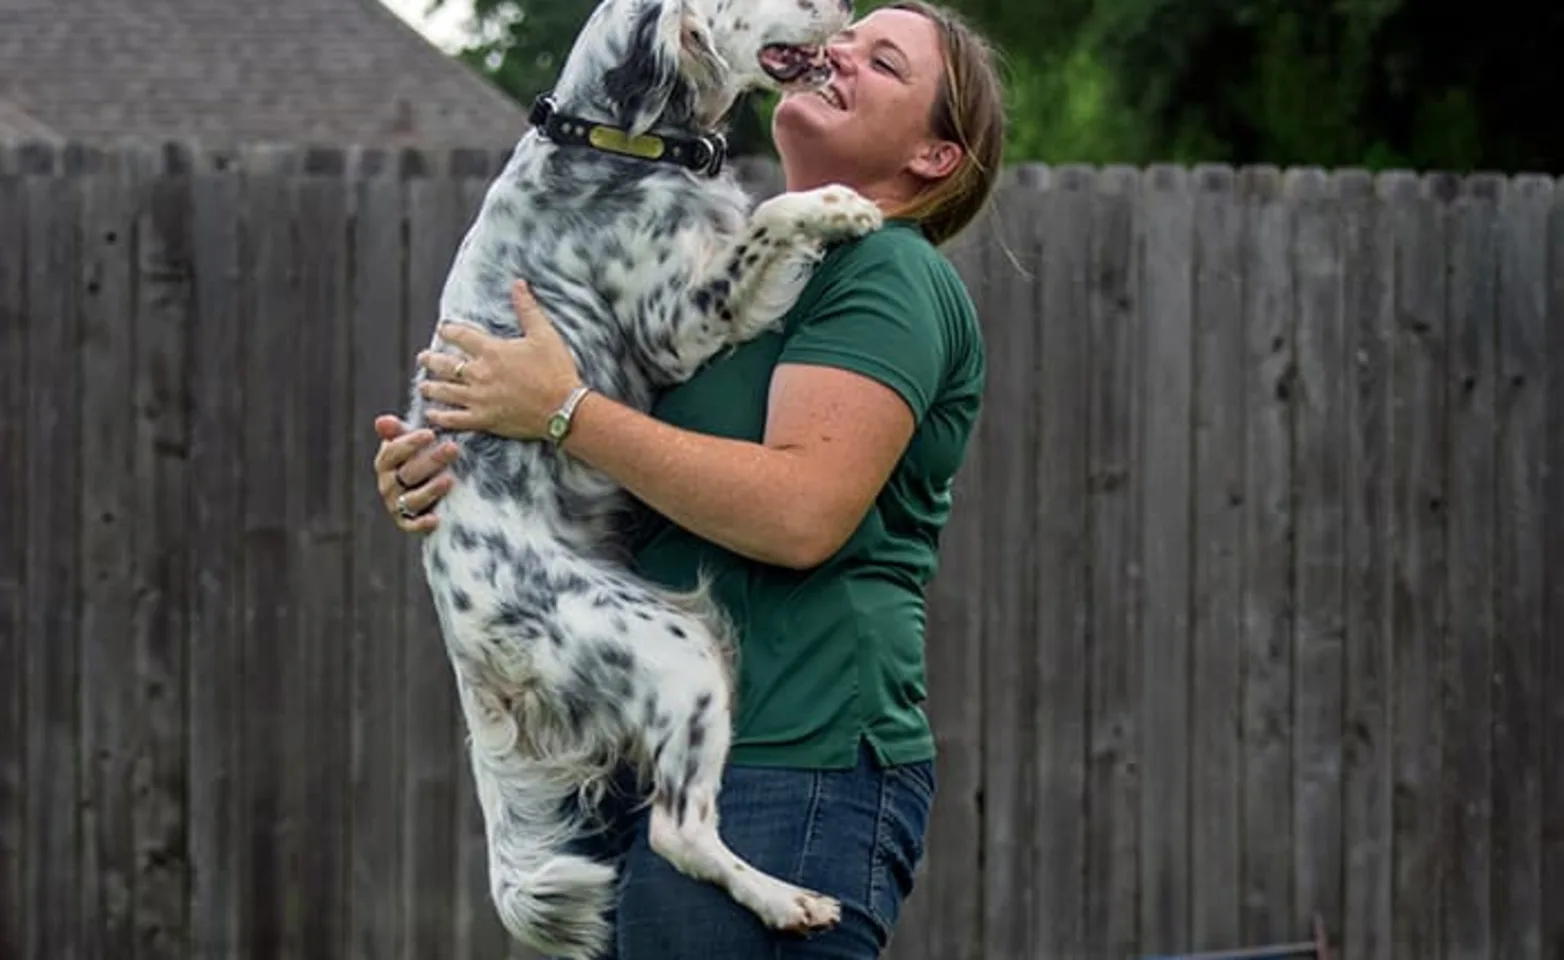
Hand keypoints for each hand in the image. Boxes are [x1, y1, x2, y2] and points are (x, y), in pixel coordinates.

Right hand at [373, 415, 458, 532]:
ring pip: (411, 500)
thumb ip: (399, 432)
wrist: (431, 489)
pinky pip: (412, 525)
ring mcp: (397, 505)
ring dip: (430, 490)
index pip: (393, 452)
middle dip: (431, 461)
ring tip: (450, 480)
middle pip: (408, 474)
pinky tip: (435, 519)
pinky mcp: (408, 523)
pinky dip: (422, 524)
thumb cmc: (420, 458)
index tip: (431, 433)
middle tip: (453, 448)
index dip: (410, 443)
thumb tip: (382, 421)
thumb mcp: (412, 443)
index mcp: (385, 463)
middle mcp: (388, 485)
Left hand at [417, 280, 583, 439]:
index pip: (460, 336)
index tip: (442, 329)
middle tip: (422, 358)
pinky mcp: (484, 419)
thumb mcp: (544, 334)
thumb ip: (528, 308)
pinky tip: (432, 413)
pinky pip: (454, 419)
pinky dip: (440, 416)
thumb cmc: (556, 370)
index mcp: (492, 351)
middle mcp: (479, 374)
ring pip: (445, 391)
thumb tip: (518, 283)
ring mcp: (479, 398)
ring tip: (423, 385)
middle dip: (431, 360)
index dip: (448, 331)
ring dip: (431, 386)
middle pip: (445, 364)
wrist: (563, 408)